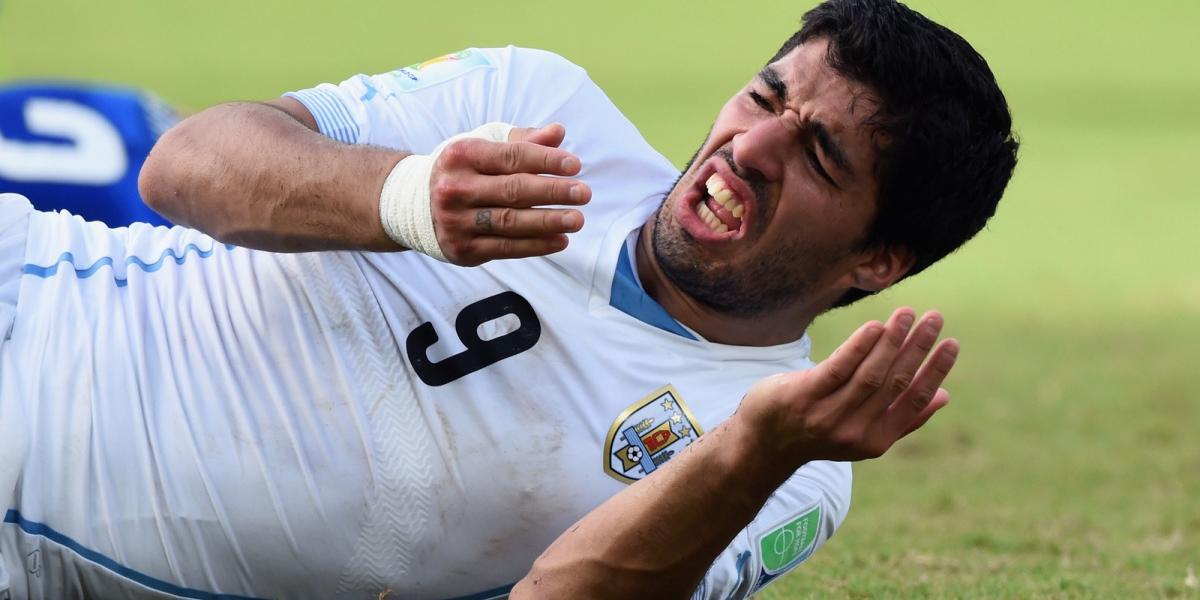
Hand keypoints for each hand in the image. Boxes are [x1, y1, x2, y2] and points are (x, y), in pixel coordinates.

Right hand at [428, 123, 590, 265]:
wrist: (417, 205)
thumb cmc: (463, 170)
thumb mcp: (485, 147)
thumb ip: (523, 141)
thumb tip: (558, 132)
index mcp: (461, 155)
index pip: (512, 157)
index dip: (546, 161)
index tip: (575, 166)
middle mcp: (455, 188)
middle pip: (513, 191)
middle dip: (553, 192)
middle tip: (584, 193)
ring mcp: (457, 221)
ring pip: (511, 222)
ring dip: (549, 222)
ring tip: (578, 219)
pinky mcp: (463, 249)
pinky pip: (506, 248)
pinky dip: (536, 245)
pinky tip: (560, 240)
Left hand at [738, 308, 958, 462]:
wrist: (763, 442)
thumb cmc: (820, 429)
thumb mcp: (862, 433)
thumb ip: (901, 419)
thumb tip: (944, 396)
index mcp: (875, 440)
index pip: (914, 402)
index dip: (935, 372)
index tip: (952, 343)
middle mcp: (853, 431)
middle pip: (895, 383)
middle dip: (918, 348)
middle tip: (934, 318)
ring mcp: (827, 414)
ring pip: (869, 374)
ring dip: (892, 341)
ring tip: (908, 314)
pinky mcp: (803, 395)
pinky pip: (837, 368)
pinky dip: (858, 347)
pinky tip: (875, 326)